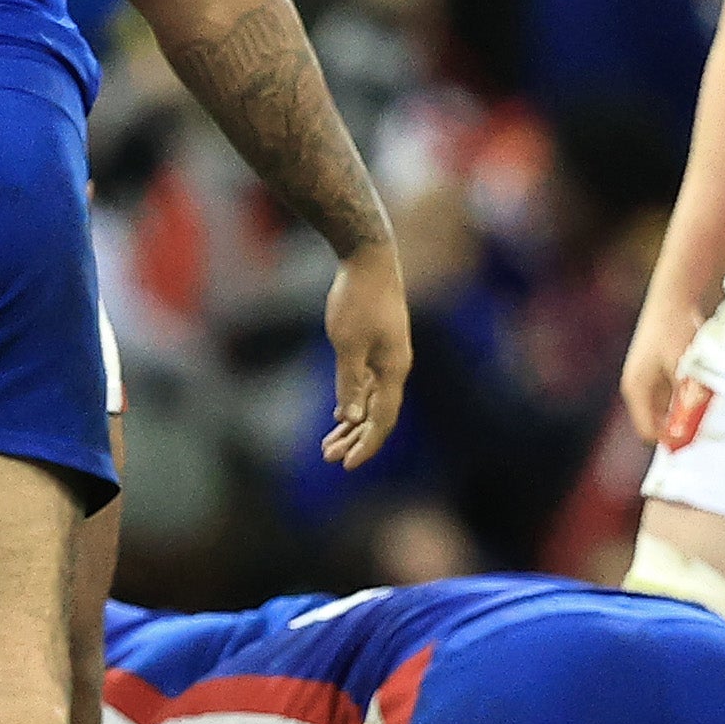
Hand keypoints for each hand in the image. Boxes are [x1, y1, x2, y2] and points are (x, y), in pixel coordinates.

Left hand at [317, 244, 413, 469]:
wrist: (370, 258)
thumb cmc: (358, 299)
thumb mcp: (348, 343)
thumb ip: (350, 382)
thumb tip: (351, 417)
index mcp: (393, 369)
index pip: (382, 420)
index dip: (366, 445)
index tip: (344, 465)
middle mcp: (395, 367)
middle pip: (379, 415)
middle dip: (355, 440)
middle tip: (329, 458)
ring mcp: (388, 356)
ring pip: (373, 401)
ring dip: (353, 424)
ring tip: (329, 444)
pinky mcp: (379, 345)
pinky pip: (369, 384)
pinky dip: (355, 402)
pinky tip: (340, 413)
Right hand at [619, 299, 706, 444]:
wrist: (674, 296)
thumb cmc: (676, 328)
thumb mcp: (686, 364)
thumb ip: (689, 394)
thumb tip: (692, 421)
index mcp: (636, 388)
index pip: (648, 430)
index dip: (671, 439)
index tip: (696, 439)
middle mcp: (637, 386)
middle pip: (657, 422)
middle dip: (680, 425)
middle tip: (706, 423)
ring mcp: (646, 379)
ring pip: (666, 409)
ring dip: (685, 409)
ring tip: (705, 398)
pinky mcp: (657, 370)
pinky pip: (671, 395)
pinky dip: (686, 396)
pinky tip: (702, 385)